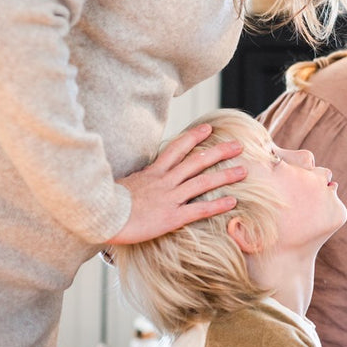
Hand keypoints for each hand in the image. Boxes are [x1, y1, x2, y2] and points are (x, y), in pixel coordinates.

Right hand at [106, 123, 245, 244]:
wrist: (102, 216)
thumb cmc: (107, 202)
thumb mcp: (123, 183)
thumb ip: (138, 179)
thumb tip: (142, 176)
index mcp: (153, 172)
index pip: (176, 149)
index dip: (193, 137)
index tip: (208, 129)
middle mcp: (165, 181)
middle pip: (197, 161)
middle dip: (219, 152)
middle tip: (237, 145)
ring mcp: (170, 198)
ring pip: (203, 182)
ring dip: (225, 176)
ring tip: (244, 170)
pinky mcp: (171, 217)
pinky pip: (199, 209)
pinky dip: (217, 205)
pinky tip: (233, 201)